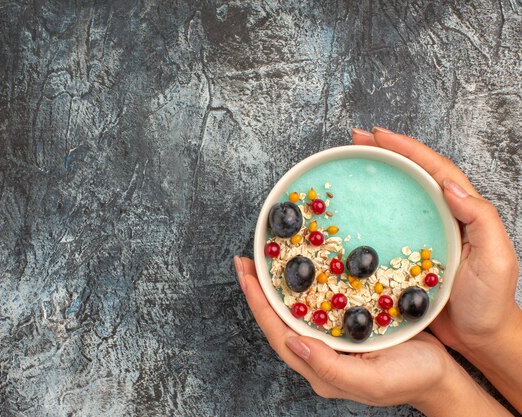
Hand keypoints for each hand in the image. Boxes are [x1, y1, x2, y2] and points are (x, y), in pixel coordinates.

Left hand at [234, 256, 508, 414]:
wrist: (441, 375)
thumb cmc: (410, 379)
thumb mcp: (372, 380)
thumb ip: (330, 367)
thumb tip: (292, 343)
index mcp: (318, 366)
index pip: (277, 332)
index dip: (258, 304)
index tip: (245, 275)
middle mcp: (318, 351)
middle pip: (279, 318)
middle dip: (260, 289)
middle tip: (246, 260)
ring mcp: (331, 337)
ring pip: (294, 308)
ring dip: (277, 284)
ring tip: (265, 259)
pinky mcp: (346, 324)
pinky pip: (317, 301)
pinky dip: (304, 283)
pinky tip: (302, 266)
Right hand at [351, 127, 521, 351]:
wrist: (478, 337)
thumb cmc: (490, 301)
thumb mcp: (495, 259)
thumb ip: (480, 220)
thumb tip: (449, 186)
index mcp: (461, 211)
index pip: (434, 168)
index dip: (407, 148)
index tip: (378, 136)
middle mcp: (440, 217)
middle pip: (413, 174)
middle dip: (385, 152)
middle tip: (356, 140)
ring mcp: (422, 234)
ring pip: (397, 196)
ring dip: (376, 176)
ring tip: (350, 163)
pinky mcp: (406, 253)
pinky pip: (385, 226)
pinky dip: (368, 213)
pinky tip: (350, 213)